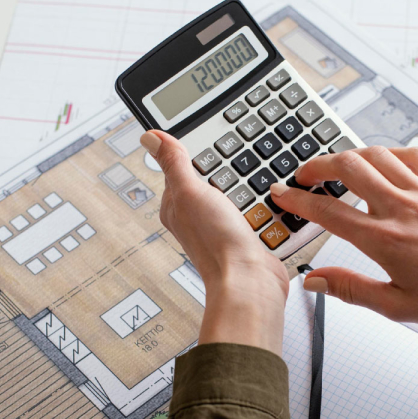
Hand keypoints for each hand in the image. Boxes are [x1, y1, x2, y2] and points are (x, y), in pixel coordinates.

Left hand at [140, 130, 288, 354]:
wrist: (251, 281)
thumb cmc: (216, 243)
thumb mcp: (190, 191)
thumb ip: (173, 163)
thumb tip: (149, 137)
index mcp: (176, 204)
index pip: (184, 166)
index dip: (200, 153)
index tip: (216, 145)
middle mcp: (197, 215)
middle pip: (216, 177)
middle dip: (232, 171)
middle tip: (238, 175)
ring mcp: (223, 225)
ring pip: (241, 191)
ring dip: (253, 189)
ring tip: (255, 194)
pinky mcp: (247, 234)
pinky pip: (260, 210)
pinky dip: (266, 207)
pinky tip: (268, 207)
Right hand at [270, 145, 417, 336]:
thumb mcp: (397, 305)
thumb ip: (350, 289)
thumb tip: (315, 280)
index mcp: (385, 240)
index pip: (327, 211)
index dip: (297, 200)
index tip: (283, 194)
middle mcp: (402, 208)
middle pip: (346, 167)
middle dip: (317, 165)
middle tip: (306, 174)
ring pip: (376, 154)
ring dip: (350, 156)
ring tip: (339, 166)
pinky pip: (413, 153)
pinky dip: (392, 152)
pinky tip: (387, 162)